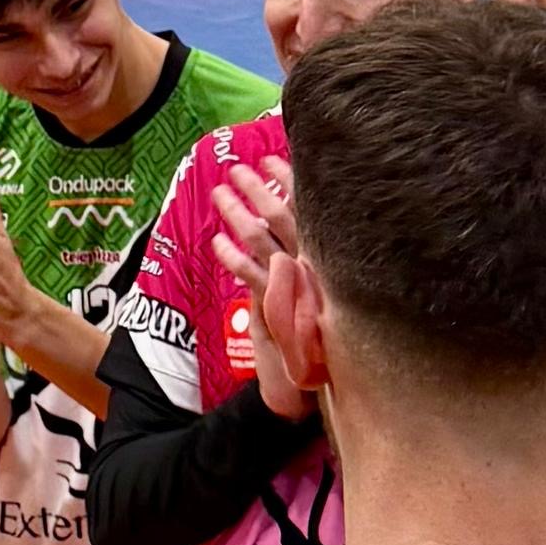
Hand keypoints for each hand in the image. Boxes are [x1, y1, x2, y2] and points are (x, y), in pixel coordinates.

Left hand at [210, 157, 313, 419]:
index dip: (289, 182)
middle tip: (235, 169)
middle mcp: (315, 266)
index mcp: (329, 258)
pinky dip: (232, 257)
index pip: (310, 210)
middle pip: (284, 217)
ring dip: (237, 214)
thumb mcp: (316, 289)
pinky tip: (216, 243)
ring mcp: (295, 286)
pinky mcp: (275, 308)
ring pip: (263, 240)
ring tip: (218, 194)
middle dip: (258, 190)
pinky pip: (250, 275)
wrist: (313, 385)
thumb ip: (308, 256)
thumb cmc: (317, 335)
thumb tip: (282, 219)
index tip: (270, 159)